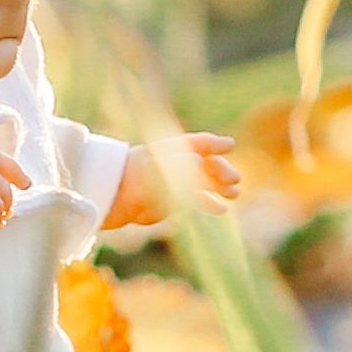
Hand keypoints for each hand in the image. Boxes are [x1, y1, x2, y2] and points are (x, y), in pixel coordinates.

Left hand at [106, 135, 244, 232]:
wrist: (117, 198)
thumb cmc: (134, 176)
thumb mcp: (155, 166)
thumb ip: (173, 162)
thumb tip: (199, 161)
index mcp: (174, 149)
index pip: (200, 142)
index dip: (215, 143)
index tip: (230, 145)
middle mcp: (180, 163)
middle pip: (208, 163)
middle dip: (222, 169)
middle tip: (233, 179)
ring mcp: (180, 182)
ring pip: (208, 182)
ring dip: (222, 186)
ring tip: (234, 193)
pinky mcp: (178, 201)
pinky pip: (200, 200)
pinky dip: (211, 204)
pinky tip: (222, 209)